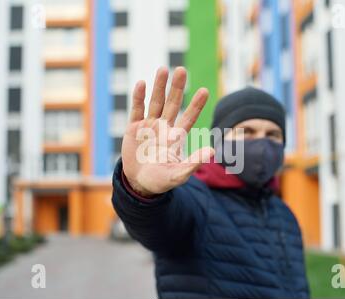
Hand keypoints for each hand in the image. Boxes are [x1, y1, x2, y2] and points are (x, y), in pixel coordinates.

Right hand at [121, 67, 214, 196]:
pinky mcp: (133, 128)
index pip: (188, 117)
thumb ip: (193, 163)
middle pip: (172, 103)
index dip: (196, 105)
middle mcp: (164, 127)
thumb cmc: (161, 180)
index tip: (205, 91)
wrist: (139, 183)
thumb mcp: (178, 174)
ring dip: (158, 86)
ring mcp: (148, 126)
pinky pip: (136, 110)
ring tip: (163, 69)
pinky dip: (138, 97)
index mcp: (176, 137)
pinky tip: (141, 83)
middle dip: (177, 88)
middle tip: (181, 70)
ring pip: (155, 102)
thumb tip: (211, 151)